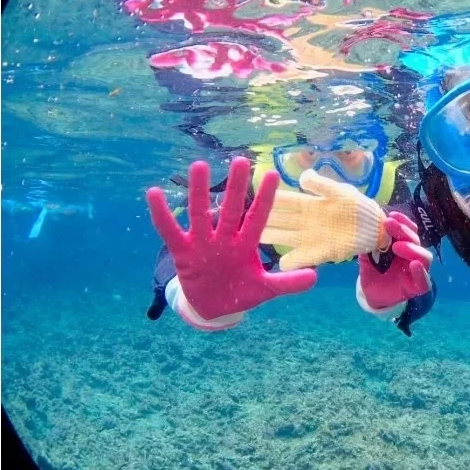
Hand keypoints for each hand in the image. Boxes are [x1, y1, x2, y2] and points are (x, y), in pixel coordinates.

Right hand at [146, 157, 317, 322]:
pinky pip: (169, 231)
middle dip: (234, 187)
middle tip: (239, 161)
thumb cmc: (241, 292)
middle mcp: (224, 239)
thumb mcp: (265, 290)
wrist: (214, 309)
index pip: (257, 218)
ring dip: (198, 192)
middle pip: (230, 209)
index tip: (272, 176)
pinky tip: (153, 193)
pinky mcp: (182, 252)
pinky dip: (161, 214)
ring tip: (199, 166)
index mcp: (245, 245)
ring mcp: (202, 243)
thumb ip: (287, 283)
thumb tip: (316, 277)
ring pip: (200, 214)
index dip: (264, 199)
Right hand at [261, 169, 386, 270]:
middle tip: (240, 219)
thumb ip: (322, 185)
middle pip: (279, 221)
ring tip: (254, 239)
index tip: (251, 196)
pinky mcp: (321, 253)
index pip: (284, 201)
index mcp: (309, 205)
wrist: (376, 227)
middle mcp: (305, 222)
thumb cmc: (357, 206)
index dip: (268, 199)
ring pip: (284, 238)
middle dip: (261, 220)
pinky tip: (283, 264)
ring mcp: (311, 238)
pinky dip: (293, 262)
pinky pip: (302, 258)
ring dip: (271, 238)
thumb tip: (302, 176)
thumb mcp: (341, 191)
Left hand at [358, 212, 431, 309]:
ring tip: (397, 246)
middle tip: (389, 224)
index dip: (402, 221)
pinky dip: (421, 273)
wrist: (373, 294)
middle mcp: (413, 255)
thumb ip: (370, 245)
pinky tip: (414, 265)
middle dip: (402, 231)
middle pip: (415, 240)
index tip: (391, 215)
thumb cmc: (374, 271)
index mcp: (404, 244)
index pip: (409, 230)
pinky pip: (424, 282)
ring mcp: (417, 271)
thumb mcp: (368, 256)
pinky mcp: (417, 287)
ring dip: (412, 249)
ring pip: (424, 257)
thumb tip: (366, 228)